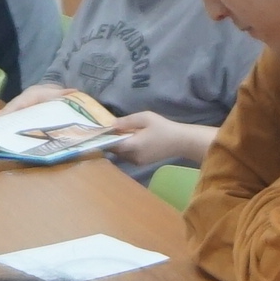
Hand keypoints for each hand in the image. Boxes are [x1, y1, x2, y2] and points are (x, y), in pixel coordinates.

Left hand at [104, 110, 218, 168]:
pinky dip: (126, 149)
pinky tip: (130, 140)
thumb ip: (127, 121)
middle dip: (111, 142)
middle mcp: (133, 157)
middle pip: (115, 151)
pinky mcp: (142, 163)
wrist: (180, 142)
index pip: (112, 145)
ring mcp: (138, 162)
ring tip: (119, 135)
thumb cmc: (163, 127)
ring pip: (121, 154)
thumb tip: (111, 124)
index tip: (99, 133)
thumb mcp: (145, 117)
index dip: (104, 140)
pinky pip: (128, 156)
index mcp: (133, 146)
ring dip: (119, 146)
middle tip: (109, 131)